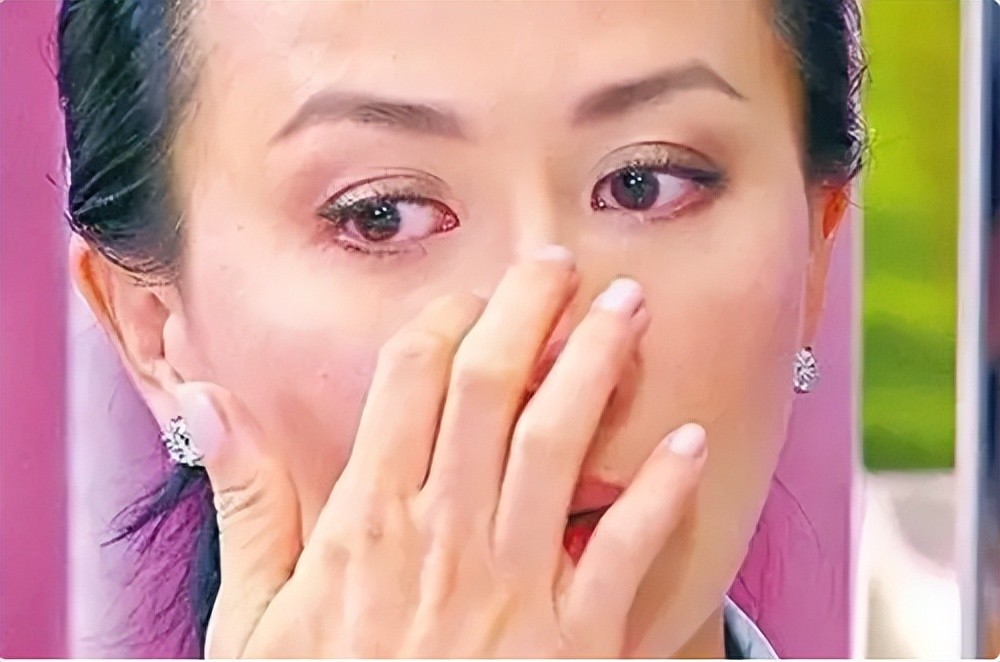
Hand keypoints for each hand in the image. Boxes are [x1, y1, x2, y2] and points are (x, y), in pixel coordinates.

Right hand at [178, 248, 706, 657]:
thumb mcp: (253, 621)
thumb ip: (247, 505)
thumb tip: (207, 406)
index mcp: (366, 523)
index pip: (409, 381)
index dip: (446, 320)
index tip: (472, 294)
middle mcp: (443, 536)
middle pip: (491, 388)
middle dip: (529, 312)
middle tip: (560, 263)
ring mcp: (513, 586)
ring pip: (558, 444)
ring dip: (597, 367)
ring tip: (627, 309)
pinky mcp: (574, 642)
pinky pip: (626, 550)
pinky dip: (661, 491)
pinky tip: (689, 441)